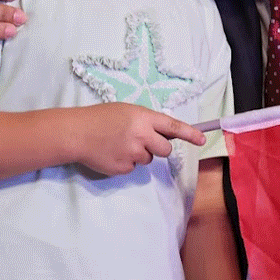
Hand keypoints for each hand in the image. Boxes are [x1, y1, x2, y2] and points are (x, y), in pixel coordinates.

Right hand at [71, 103, 205, 175]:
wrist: (76, 133)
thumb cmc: (100, 118)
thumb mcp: (126, 111)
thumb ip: (146, 122)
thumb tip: (162, 134)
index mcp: (143, 118)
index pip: (173, 126)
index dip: (190, 133)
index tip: (202, 139)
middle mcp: (141, 136)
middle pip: (165, 149)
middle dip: (158, 148)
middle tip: (143, 142)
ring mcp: (133, 154)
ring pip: (148, 159)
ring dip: (139, 154)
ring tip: (120, 144)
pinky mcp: (124, 168)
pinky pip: (133, 168)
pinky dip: (126, 162)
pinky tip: (112, 153)